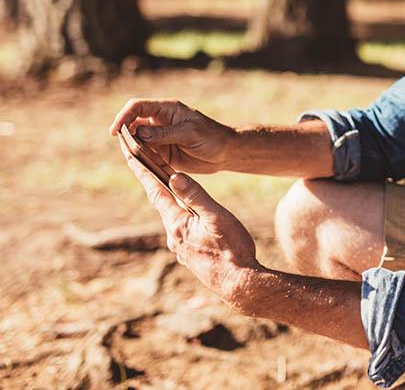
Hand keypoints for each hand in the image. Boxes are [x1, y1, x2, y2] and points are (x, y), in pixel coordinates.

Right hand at [109, 99, 234, 174]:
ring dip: (130, 149)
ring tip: (135, 159)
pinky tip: (140, 166)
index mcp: (166, 109)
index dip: (124, 116)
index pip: (137, 107)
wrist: (226, 152)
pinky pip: (143, 155)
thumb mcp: (190, 133)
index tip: (116, 131)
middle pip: (132, 124)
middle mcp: (159, 121)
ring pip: (135, 141)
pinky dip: (138, 160)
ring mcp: (158, 138)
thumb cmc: (212, 137)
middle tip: (128, 149)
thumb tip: (139, 132)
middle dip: (125, 135)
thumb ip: (165, 133)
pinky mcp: (161, 153)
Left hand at [122, 152, 260, 306]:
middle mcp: (173, 236)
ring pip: (172, 219)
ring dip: (169, 202)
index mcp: (177, 223)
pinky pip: (181, 231)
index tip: (130, 156)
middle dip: (154, 184)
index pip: (156, 192)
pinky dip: (181, 218)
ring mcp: (180, 248)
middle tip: (144, 164)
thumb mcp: (216, 217)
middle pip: (161, 204)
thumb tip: (174, 176)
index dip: (143, 172)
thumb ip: (195, 196)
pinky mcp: (190, 256)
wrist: (239, 284)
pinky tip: (188, 218)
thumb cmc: (232, 249)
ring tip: (167, 187)